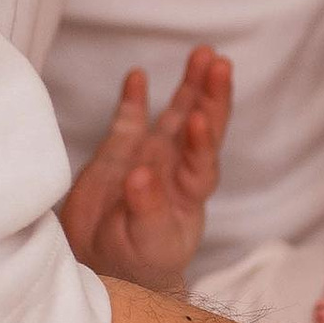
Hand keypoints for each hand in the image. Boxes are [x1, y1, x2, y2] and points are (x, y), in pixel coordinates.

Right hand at [58, 47, 231, 293]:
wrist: (106, 268)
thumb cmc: (137, 264)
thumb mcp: (145, 244)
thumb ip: (147, 210)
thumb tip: (142, 174)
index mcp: (188, 196)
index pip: (203, 162)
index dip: (204, 141)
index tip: (203, 117)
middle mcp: (176, 170)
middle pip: (200, 128)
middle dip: (210, 95)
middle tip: (217, 62)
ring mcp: (151, 157)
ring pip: (175, 116)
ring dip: (189, 87)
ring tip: (203, 54)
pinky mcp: (121, 153)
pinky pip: (131, 120)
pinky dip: (135, 99)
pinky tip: (139, 76)